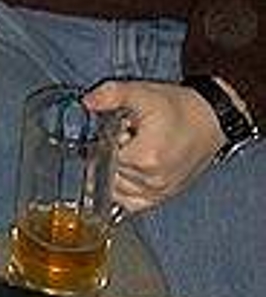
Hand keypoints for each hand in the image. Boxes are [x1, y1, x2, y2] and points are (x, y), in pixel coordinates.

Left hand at [82, 79, 222, 213]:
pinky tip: (130, 171)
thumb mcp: (141, 93)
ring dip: (116, 170)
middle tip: (128, 136)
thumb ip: (110, 95)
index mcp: (144, 158)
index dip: (105, 138)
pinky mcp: (163, 197)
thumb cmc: (178, 108)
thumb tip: (87, 102)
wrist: (209, 120)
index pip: (102, 154)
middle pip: (108, 170)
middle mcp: (152, 182)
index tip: (119, 128)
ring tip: (135, 150)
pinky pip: (132, 203)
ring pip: (116, 188)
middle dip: (110, 153)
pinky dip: (124, 190)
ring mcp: (158, 192)